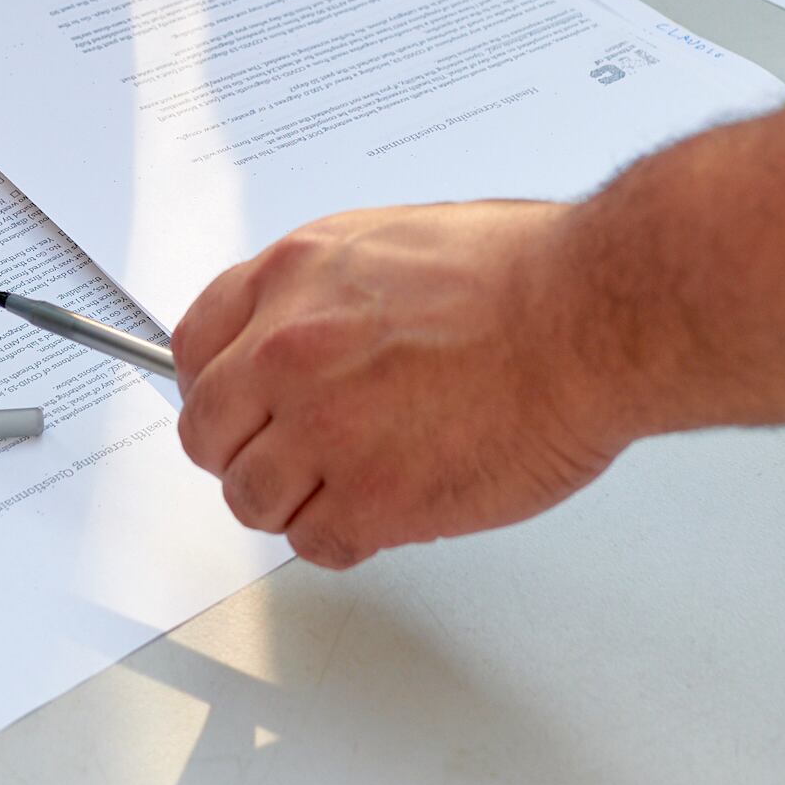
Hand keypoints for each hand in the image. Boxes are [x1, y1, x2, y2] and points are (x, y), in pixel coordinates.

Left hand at [172, 200, 630, 568]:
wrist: (589, 318)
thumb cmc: (525, 274)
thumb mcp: (395, 241)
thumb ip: (329, 291)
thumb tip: (307, 327)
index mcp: (292, 278)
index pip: (195, 348)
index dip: (215, 387)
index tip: (233, 406)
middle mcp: (287, 353)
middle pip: (209, 433)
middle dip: (243, 450)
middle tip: (288, 457)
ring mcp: (322, 431)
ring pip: (252, 499)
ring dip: (293, 501)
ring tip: (346, 487)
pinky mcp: (370, 501)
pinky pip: (316, 543)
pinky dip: (342, 539)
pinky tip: (381, 515)